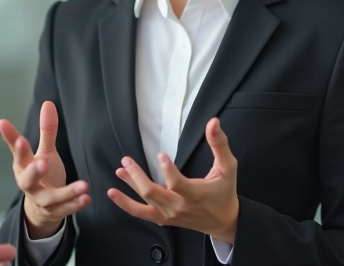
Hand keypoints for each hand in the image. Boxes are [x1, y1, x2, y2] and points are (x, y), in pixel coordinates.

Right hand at [0, 101, 89, 238]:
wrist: (42, 208)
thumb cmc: (41, 173)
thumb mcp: (44, 152)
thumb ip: (46, 131)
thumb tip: (48, 103)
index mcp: (23, 167)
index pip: (18, 153)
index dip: (13, 142)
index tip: (4, 125)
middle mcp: (28, 184)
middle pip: (27, 179)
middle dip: (34, 171)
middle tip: (42, 162)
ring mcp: (40, 199)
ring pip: (50, 198)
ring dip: (67, 193)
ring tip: (84, 186)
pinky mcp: (53, 211)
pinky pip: (64, 210)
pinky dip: (75, 205)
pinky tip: (87, 198)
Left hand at [107, 118, 239, 244]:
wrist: (223, 221)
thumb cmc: (225, 192)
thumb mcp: (228, 167)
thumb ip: (220, 145)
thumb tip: (213, 123)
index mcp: (195, 194)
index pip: (177, 184)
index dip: (168, 170)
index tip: (161, 154)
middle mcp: (179, 206)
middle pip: (152, 193)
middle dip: (137, 176)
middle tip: (126, 160)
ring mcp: (170, 214)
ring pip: (143, 203)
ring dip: (128, 188)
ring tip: (119, 172)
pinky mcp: (164, 219)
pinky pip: (142, 214)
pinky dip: (127, 205)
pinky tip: (115, 194)